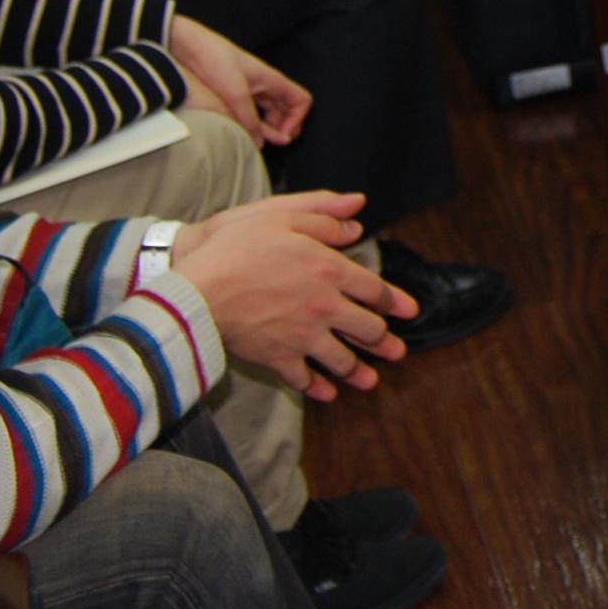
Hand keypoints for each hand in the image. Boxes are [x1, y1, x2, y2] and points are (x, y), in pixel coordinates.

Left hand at [169, 13, 308, 144]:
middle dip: (282, 128)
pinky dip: (252, 124)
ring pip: (269, 113)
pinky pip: (253, 112)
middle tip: (269, 144)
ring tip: (255, 141)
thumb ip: (249, 120)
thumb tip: (260, 144)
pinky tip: (242, 132)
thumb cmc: (215, 61)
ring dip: (267, 129)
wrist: (189, 46)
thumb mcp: (235, 94)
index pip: (301, 101)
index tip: (283, 135)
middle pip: (286, 110)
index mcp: (272, 80)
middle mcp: (266, 85)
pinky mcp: (237, 93)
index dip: (297, 119)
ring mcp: (252, 90)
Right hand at [170, 191, 405, 401]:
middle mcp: (325, 307)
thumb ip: (324, 215)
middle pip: (366, 329)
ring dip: (359, 372)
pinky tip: (327, 394)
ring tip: (371, 381)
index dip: (394, 301)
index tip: (408, 312)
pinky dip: (318, 388)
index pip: (373, 289)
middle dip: (384, 341)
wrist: (199, 292)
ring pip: (341, 359)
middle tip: (396, 351)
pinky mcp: (279, 358)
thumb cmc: (236, 248)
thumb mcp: (282, 216)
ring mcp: (303, 336)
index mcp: (330, 270)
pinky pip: (304, 378)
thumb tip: (357, 216)